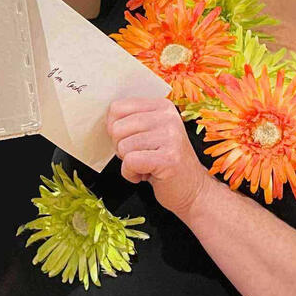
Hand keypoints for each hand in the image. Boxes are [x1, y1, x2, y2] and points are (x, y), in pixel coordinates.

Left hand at [106, 96, 211, 218]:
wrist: (192, 189)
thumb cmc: (164, 161)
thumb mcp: (149, 133)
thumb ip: (130, 120)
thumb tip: (104, 119)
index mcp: (161, 106)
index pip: (117, 108)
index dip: (115, 129)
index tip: (132, 140)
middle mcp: (168, 117)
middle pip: (117, 128)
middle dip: (121, 147)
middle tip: (141, 156)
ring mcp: (170, 136)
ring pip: (123, 146)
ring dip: (128, 163)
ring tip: (146, 165)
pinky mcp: (169, 158)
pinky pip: (130, 162)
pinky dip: (131, 174)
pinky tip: (146, 175)